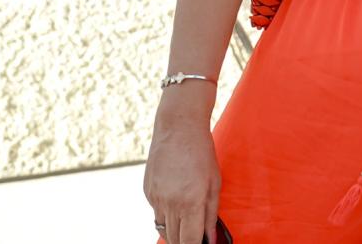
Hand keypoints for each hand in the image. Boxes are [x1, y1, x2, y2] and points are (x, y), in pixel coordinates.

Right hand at [143, 113, 220, 243]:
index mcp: (191, 201)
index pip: (189, 241)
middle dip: (185, 241)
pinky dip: (166, 214)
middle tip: (195, 234)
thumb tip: (210, 238)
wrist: (177, 128)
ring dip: (175, 230)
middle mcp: (170, 203)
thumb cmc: (202, 154)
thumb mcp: (214, 183)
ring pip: (163, 228)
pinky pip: (156, 212)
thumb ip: (212, 213)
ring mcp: (155, 198)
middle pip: (174, 239)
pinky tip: (175, 200)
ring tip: (187, 220)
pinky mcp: (147, 192)